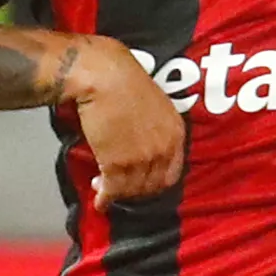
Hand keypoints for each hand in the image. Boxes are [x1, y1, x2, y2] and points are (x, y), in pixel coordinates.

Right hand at [65, 36, 184, 205]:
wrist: (105, 76)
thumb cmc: (123, 80)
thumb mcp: (155, 104)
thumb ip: (154, 127)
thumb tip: (140, 140)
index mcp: (176, 132)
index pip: (172, 171)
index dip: (156, 182)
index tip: (143, 184)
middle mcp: (164, 148)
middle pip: (153, 184)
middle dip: (136, 190)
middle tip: (120, 188)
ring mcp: (143, 158)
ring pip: (133, 189)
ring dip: (118, 193)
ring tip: (103, 189)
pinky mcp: (118, 162)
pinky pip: (114, 189)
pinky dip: (105, 198)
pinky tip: (100, 200)